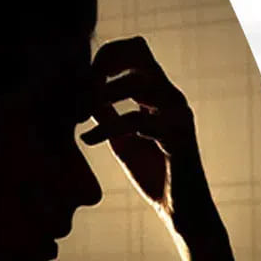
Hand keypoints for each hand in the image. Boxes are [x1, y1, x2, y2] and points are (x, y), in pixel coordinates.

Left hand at [81, 37, 217, 235]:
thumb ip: (108, 114)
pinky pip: (139, 121)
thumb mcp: (122, 139)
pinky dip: (108, 128)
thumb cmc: (155, 175)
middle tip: (79, 93)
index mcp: (160, 94)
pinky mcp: (178, 138)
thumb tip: (86, 95)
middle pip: (138, 52)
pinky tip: (90, 140)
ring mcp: (179, 115)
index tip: (82, 81)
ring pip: (137, 83)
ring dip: (102, 94)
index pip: (136, 50)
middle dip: (103, 67)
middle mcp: (173, 97)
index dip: (107, 55)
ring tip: (79, 117)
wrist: (180, 211)